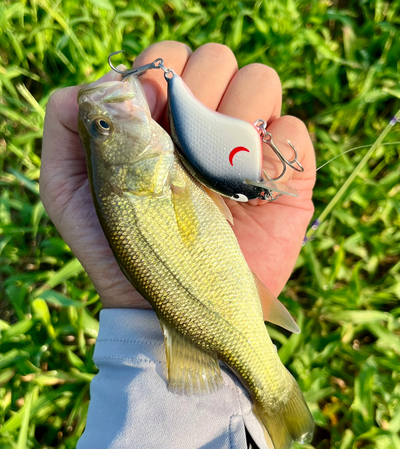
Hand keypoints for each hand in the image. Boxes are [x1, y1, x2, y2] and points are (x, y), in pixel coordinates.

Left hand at [40, 42, 314, 308]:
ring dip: (237, 114)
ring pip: (260, 82)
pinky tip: (247, 186)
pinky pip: (293, 131)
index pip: (169, 58)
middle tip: (182, 143)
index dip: (158, 74)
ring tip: (216, 166)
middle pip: (218, 59)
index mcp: (161, 122)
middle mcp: (204, 129)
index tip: (149, 117)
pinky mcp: (283, 179)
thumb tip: (115, 79)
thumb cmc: (118, 248)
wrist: (166, 305)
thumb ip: (67, 125)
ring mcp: (245, 151)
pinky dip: (273, 150)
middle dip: (198, 89)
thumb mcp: (67, 189)